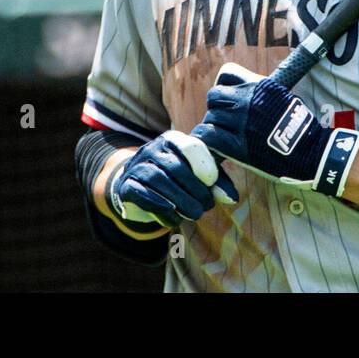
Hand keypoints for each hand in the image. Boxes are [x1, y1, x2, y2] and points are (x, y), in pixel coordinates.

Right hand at [110, 129, 238, 227]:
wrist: (140, 187)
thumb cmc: (178, 179)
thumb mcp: (198, 176)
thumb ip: (216, 183)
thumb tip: (232, 198)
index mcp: (174, 140)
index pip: (191, 146)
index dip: (204, 165)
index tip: (212, 182)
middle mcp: (153, 148)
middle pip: (176, 167)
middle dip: (195, 190)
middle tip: (207, 206)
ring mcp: (137, 165)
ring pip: (159, 180)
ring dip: (180, 200)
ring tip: (195, 214)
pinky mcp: (126, 185)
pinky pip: (141, 194)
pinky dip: (159, 206)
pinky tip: (173, 217)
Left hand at [191, 63, 358, 196]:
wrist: (311, 152)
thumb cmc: (301, 128)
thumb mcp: (284, 97)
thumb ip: (262, 93)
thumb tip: (247, 95)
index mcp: (259, 85)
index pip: (227, 74)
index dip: (224, 86)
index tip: (228, 98)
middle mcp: (247, 99)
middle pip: (214, 96)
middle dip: (217, 108)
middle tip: (224, 121)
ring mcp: (240, 121)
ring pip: (210, 117)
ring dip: (214, 127)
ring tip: (223, 137)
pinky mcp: (236, 144)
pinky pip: (208, 136)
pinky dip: (208, 140)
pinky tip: (214, 145)